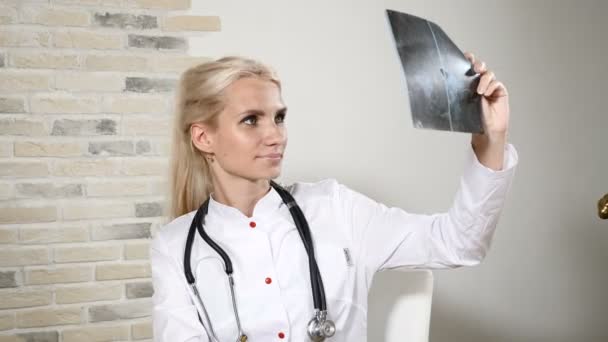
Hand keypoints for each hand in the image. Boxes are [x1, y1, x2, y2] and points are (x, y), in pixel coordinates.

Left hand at [464, 52, 509, 169]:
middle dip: (477, 63)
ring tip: (479, 91)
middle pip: (480, 66)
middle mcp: (480, 81)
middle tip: (475, 68)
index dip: (467, 59)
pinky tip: (486, 94)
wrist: (485, 129)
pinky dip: (490, 86)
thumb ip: (456, 94)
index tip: (465, 56)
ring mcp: (490, 85)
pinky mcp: (499, 90)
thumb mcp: (461, 104)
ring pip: (488, 73)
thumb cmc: (472, 117)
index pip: (468, 67)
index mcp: (468, 83)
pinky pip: (496, 83)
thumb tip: (437, 87)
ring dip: (484, 78)